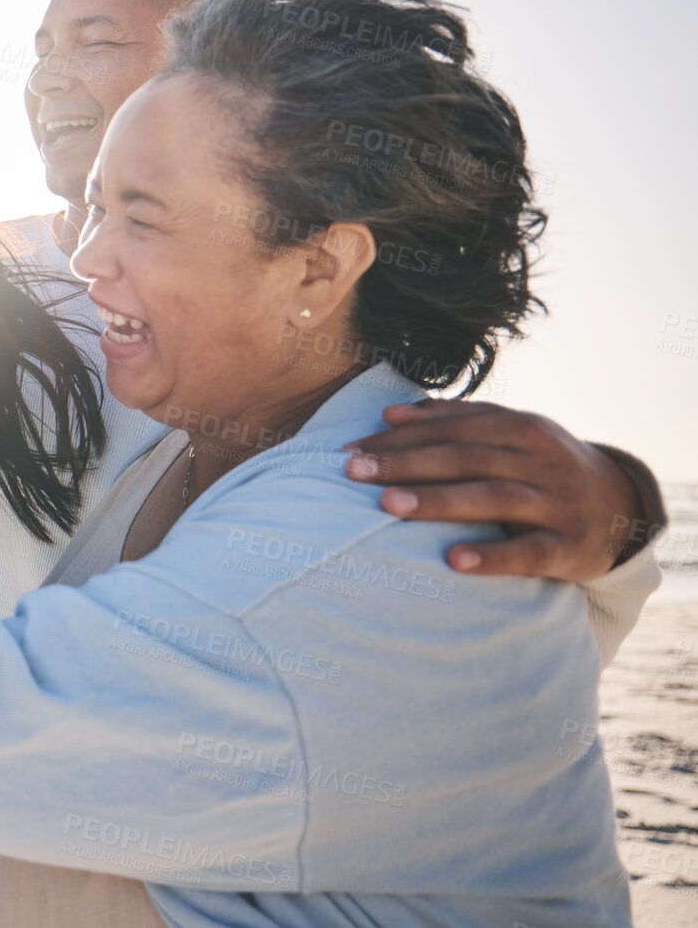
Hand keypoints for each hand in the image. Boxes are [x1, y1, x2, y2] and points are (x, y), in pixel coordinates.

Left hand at [344, 399, 643, 580]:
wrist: (623, 509)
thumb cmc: (544, 466)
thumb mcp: (513, 434)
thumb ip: (457, 419)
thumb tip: (392, 412)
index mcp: (523, 428)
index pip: (452, 428)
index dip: (399, 438)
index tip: (350, 450)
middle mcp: (541, 461)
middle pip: (465, 458)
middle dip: (405, 463)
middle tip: (352, 471)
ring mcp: (558, 504)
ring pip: (493, 497)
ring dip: (438, 501)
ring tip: (387, 505)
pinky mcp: (570, 548)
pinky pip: (529, 552)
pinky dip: (491, 556)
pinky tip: (452, 561)